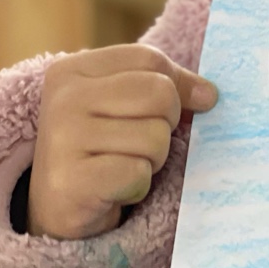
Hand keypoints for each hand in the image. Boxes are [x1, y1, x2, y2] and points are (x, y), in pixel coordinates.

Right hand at [28, 45, 217, 239]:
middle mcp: (64, 99)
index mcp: (74, 70)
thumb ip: (169, 86)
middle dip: (164, 125)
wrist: (59, 207)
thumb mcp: (127, 104)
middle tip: (137, 145)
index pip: (151, 60)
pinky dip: (138, 186)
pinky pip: (139, 173)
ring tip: (122, 166)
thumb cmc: (102, 148)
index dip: (173, 87)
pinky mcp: (70, 181)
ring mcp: (62, 140)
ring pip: (155, 137)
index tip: (162, 112)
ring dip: (151, 160)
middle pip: (159, 93)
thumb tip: (209, 94)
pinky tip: (114, 189)